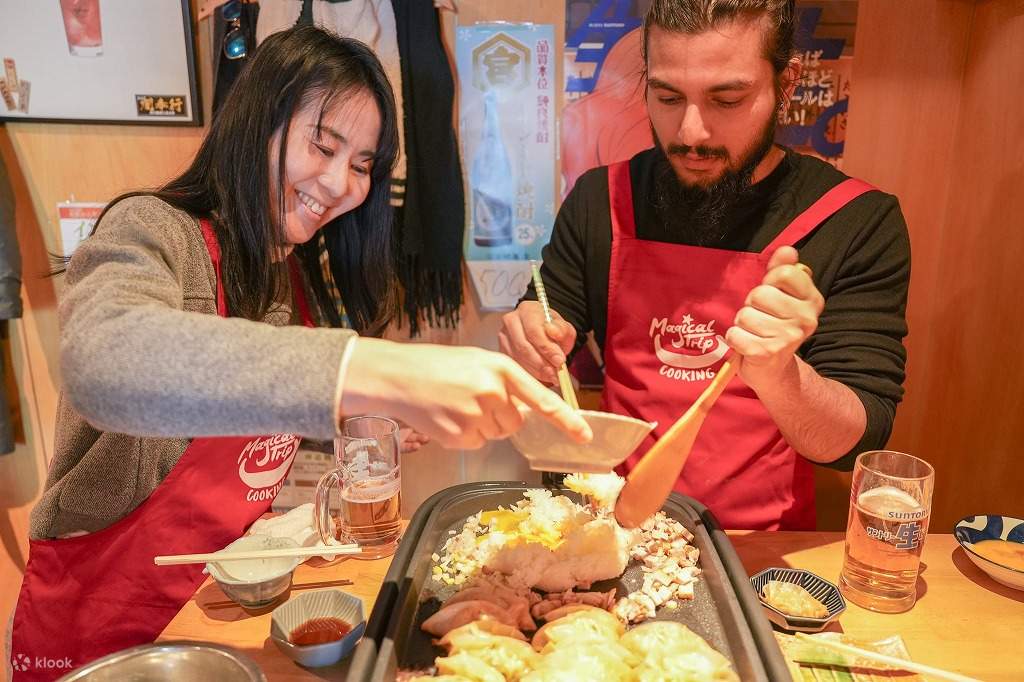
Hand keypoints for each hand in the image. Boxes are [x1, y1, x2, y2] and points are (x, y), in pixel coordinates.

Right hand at [340, 338, 591, 450]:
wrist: (396, 377)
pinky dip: (465, 435)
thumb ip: (505, 382)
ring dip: (482, 425)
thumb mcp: (477, 361)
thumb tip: (526, 411)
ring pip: (496, 433)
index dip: (566, 419)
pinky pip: (477, 443)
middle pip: (515, 422)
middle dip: (500, 415)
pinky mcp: (459, 436)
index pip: (542, 398)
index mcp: (500, 368)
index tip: (585, 436)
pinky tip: (446, 417)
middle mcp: (492, 392)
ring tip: (455, 405)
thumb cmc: (437, 365)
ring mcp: (475, 416)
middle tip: (472, 399)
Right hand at [499, 301, 576, 384]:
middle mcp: (511, 322)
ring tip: (551, 376)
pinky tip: (541, 376)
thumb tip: (554, 332)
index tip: (559, 360)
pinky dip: (529, 375)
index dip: (546, 348)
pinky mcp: (502, 352)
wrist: (542, 334)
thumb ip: (562, 330)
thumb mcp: (564, 328)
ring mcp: (504, 337)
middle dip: (542, 363)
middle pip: (523, 347)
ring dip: (536, 371)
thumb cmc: (552, 330)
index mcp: (527, 310)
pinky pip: (515, 366)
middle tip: (556, 374)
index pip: (534, 330)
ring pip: (518, 359)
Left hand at [725, 246, 823, 388]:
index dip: (769, 282)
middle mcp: (805, 319)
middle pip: (760, 293)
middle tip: (760, 317)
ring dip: (742, 323)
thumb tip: (787, 249)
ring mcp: (787, 338)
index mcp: (812, 301)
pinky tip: (747, 345)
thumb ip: (782, 271)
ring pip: (745, 314)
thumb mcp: (782, 297)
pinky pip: (735, 334)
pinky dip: (735, 339)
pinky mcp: (766, 353)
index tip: (772, 295)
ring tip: (754, 332)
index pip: (784, 273)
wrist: (774, 370)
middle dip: (752, 304)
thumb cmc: (773, 326)